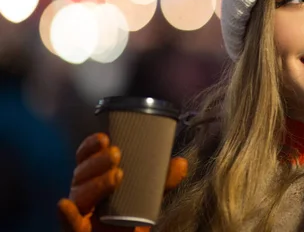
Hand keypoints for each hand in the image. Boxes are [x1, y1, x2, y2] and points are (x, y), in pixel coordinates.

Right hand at [57, 133, 187, 231]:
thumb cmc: (131, 218)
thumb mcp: (147, 196)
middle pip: (83, 174)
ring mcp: (80, 214)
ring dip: (96, 183)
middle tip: (116, 154)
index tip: (104, 138)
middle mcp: (83, 195)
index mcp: (94, 180)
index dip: (90, 147)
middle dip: (98, 162)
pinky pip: (69, 225)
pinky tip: (64, 204)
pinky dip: (67, 215)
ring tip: (116, 175)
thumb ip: (162, 181)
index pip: (86, 159)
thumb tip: (182, 162)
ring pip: (80, 196)